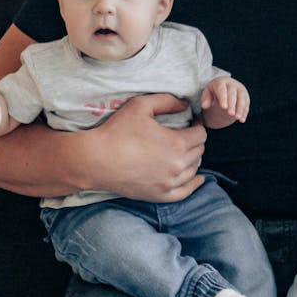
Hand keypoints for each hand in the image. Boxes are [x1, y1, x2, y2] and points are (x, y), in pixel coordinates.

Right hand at [91, 93, 206, 201]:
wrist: (95, 160)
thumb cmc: (116, 131)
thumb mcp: (141, 105)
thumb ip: (167, 101)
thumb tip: (185, 105)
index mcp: (177, 143)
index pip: (200, 134)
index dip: (198, 125)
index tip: (192, 122)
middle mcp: (178, 165)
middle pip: (199, 152)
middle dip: (195, 141)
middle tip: (186, 134)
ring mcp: (169, 183)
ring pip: (193, 170)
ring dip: (193, 159)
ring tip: (184, 151)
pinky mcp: (159, 195)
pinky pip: (185, 192)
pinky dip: (193, 184)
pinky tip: (197, 178)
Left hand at [201, 77, 249, 123]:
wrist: (226, 87)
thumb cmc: (214, 91)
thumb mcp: (208, 93)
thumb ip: (206, 99)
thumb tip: (204, 106)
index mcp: (221, 82)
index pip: (222, 90)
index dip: (223, 98)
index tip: (223, 107)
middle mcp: (232, 84)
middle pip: (233, 94)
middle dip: (232, 104)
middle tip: (230, 114)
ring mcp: (240, 89)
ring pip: (242, 99)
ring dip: (240, 109)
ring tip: (238, 118)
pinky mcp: (245, 96)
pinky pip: (246, 104)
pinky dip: (244, 112)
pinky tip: (242, 120)